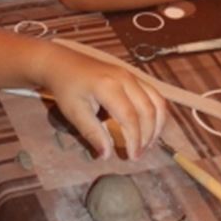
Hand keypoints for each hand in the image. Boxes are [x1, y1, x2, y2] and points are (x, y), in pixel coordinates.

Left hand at [38, 46, 164, 158]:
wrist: (62, 63)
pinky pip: (154, 95)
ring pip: (157, 101)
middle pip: (148, 110)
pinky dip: (156, 113)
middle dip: (147, 136)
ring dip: (156, 125)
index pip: (130, 117)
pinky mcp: (134, 76)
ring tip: (148, 143)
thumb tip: (107, 156)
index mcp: (108, 86)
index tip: (132, 157)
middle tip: (139, 154)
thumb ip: (93, 133)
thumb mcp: (74, 113)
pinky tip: (150, 127)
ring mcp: (132, 75)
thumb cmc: (66, 88)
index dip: (135, 140)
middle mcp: (125, 78)